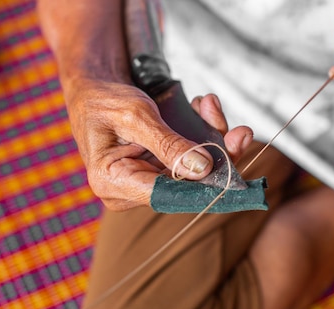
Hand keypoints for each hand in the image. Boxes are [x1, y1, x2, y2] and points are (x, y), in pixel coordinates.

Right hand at [64, 78, 252, 210]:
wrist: (93, 88)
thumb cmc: (104, 100)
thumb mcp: (137, 116)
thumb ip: (168, 144)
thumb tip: (202, 169)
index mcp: (112, 182)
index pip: (167, 195)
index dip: (204, 185)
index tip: (234, 167)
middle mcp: (128, 191)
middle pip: (186, 185)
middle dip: (216, 154)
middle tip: (240, 131)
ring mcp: (144, 183)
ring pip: (193, 172)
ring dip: (211, 138)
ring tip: (210, 106)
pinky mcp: (156, 172)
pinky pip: (188, 161)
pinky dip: (200, 135)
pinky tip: (201, 110)